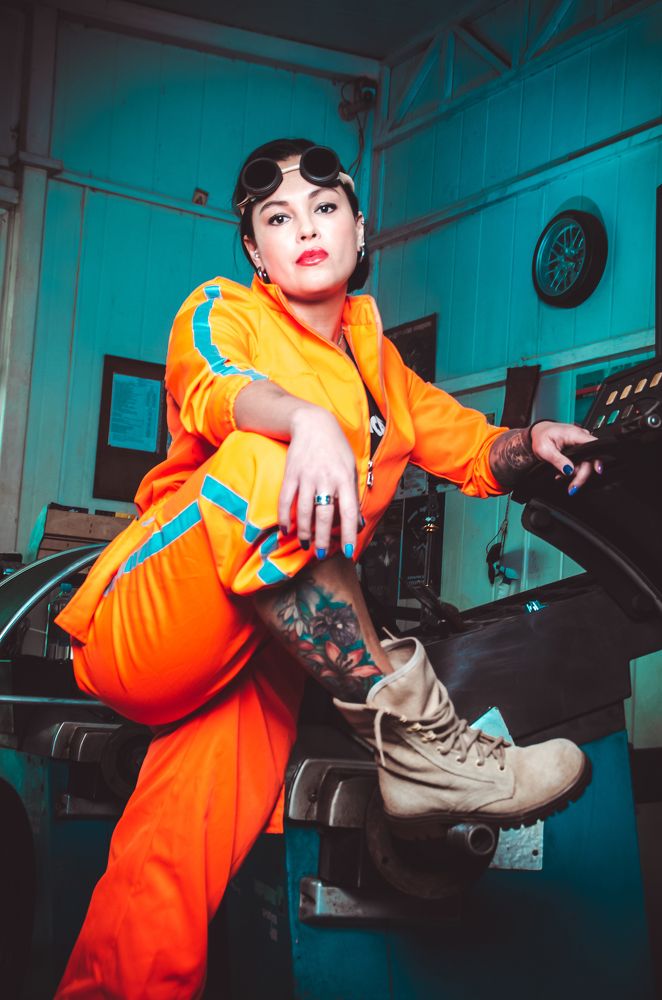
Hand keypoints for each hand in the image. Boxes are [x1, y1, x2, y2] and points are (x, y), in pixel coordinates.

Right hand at [278, 405, 359, 557]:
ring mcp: (307, 476)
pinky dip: (285, 517)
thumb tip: (358, 522)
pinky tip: (286, 529)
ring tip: (305, 544)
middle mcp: (326, 478)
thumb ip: (354, 493)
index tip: (349, 550)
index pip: (349, 511)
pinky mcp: (291, 474)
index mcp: (344, 478)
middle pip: (324, 515)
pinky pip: (286, 500)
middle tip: (322, 554)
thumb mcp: (352, 467)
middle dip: (322, 538)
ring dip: (304, 531)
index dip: (349, 533)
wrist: (313, 424)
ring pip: (304, 511)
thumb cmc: (336, 448)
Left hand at [531, 421, 602, 493]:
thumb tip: (569, 470)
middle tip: (573, 486)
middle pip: (590, 458)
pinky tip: (563, 473)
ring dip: (575, 474)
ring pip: (585, 463)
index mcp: (574, 434)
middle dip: (581, 475)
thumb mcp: (545, 449)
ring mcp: (580, 443)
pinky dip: (572, 470)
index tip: (596, 470)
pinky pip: (580, 462)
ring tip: (561, 477)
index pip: (593, 445)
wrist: (538, 432)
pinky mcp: (578, 449)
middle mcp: (580, 438)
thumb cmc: (541, 436)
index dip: (597, 458)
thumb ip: (558, 460)